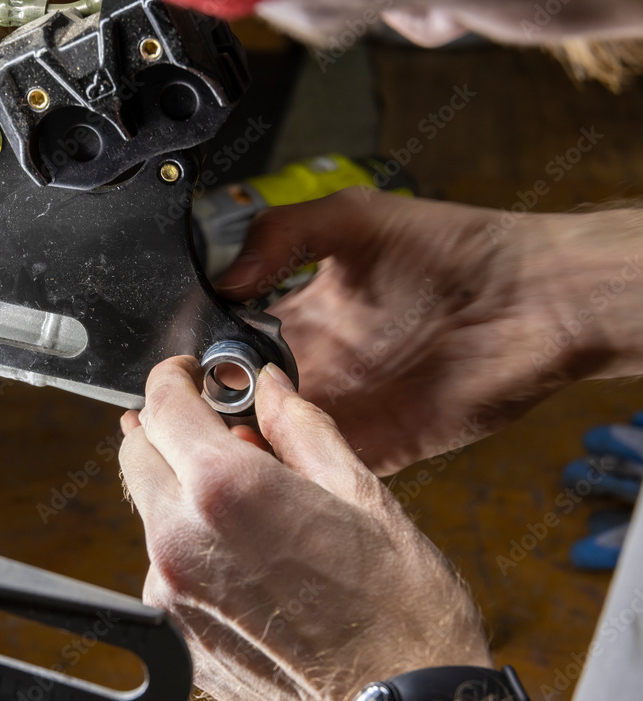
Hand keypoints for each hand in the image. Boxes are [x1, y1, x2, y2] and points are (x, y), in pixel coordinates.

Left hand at [119, 357, 491, 700]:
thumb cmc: (399, 611)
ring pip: (150, 512)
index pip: (164, 405)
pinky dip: (189, 543)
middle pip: (138, 455)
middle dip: (167, 431)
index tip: (185, 374)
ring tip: (248, 501)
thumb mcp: (361, 496)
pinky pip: (164, 567)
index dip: (172, 378)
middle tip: (215, 429)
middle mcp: (181, 540)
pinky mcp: (176, 635)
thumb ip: (300, 428)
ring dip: (181, 491)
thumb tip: (270, 387)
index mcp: (227, 491)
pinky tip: (244, 553)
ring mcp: (171, 594)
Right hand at [218, 189, 642, 475]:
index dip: (201, 351)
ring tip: (204, 445)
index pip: (232, 340)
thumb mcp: (354, 219)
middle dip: (210, 408)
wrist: (534, 298)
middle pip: (243, 398)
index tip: (172, 363)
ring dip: (241, 445)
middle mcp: (316, 367)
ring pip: (271, 440)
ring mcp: (343, 411)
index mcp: (303, 315)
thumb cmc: (455, 250)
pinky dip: (288, 475)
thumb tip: (226, 278)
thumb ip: (283, 233)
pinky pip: (319, 470)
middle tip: (177, 414)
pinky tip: (259, 465)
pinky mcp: (375, 447)